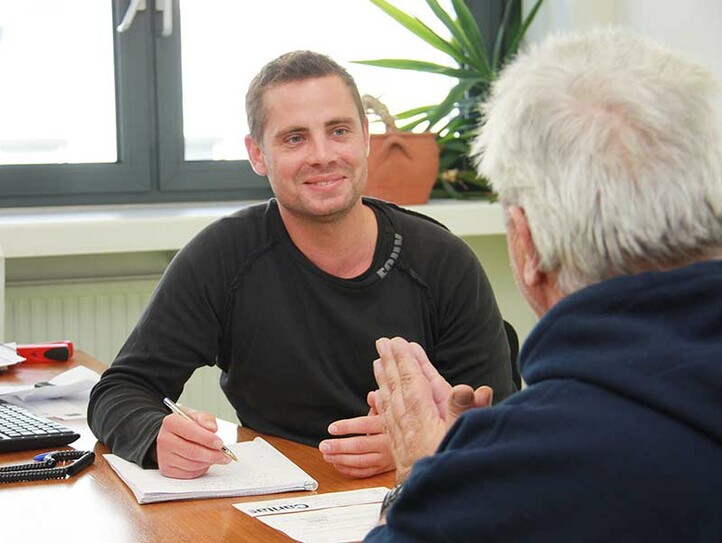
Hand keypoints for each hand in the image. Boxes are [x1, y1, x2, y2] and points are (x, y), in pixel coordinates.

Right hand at [156, 407, 230, 478]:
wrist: (173, 435)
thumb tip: (212, 428)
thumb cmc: (187, 425)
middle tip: (224, 455)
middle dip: (212, 454)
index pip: (190, 432)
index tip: (220, 443)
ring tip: (217, 457)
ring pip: (191, 464)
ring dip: (208, 462)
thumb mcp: (197, 416)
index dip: (207, 439)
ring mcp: (164, 456)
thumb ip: (206, 419)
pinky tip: (206, 462)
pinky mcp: (167, 469)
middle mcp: (164, 439)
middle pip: (191, 451)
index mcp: (171, 422)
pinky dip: (201, 469)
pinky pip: (188, 473)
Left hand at [318, 391, 394, 477]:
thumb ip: (380, 402)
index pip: (365, 425)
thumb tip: (372, 396)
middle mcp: (387, 444)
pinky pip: (364, 472)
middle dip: (340, 447)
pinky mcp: (383, 468)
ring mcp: (385, 458)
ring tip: (326, 455)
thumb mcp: (392, 408)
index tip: (332, 428)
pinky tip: (337, 464)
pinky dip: (350, 470)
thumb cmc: (399, 422)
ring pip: (361, 461)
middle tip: (324, 445)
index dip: (347, 427)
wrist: (419, 441)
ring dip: (341, 459)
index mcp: (388, 426)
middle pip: (361, 446)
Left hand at [373, 337, 492, 482]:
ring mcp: (398, 430)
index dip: (405, 358)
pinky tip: (377, 394)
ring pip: (387, 397)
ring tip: (377, 361)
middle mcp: (406, 418)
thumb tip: (473, 388)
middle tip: (382, 342)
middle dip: (389, 361)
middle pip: (395, 383)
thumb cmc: (446, 462)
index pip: (410, 378)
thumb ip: (465, 410)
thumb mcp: (461, 434)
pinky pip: (385, 414)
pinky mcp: (395, 442)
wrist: (428, 495)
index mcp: (421, 412)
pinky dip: (381, 399)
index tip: (398, 342)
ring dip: (382, 377)